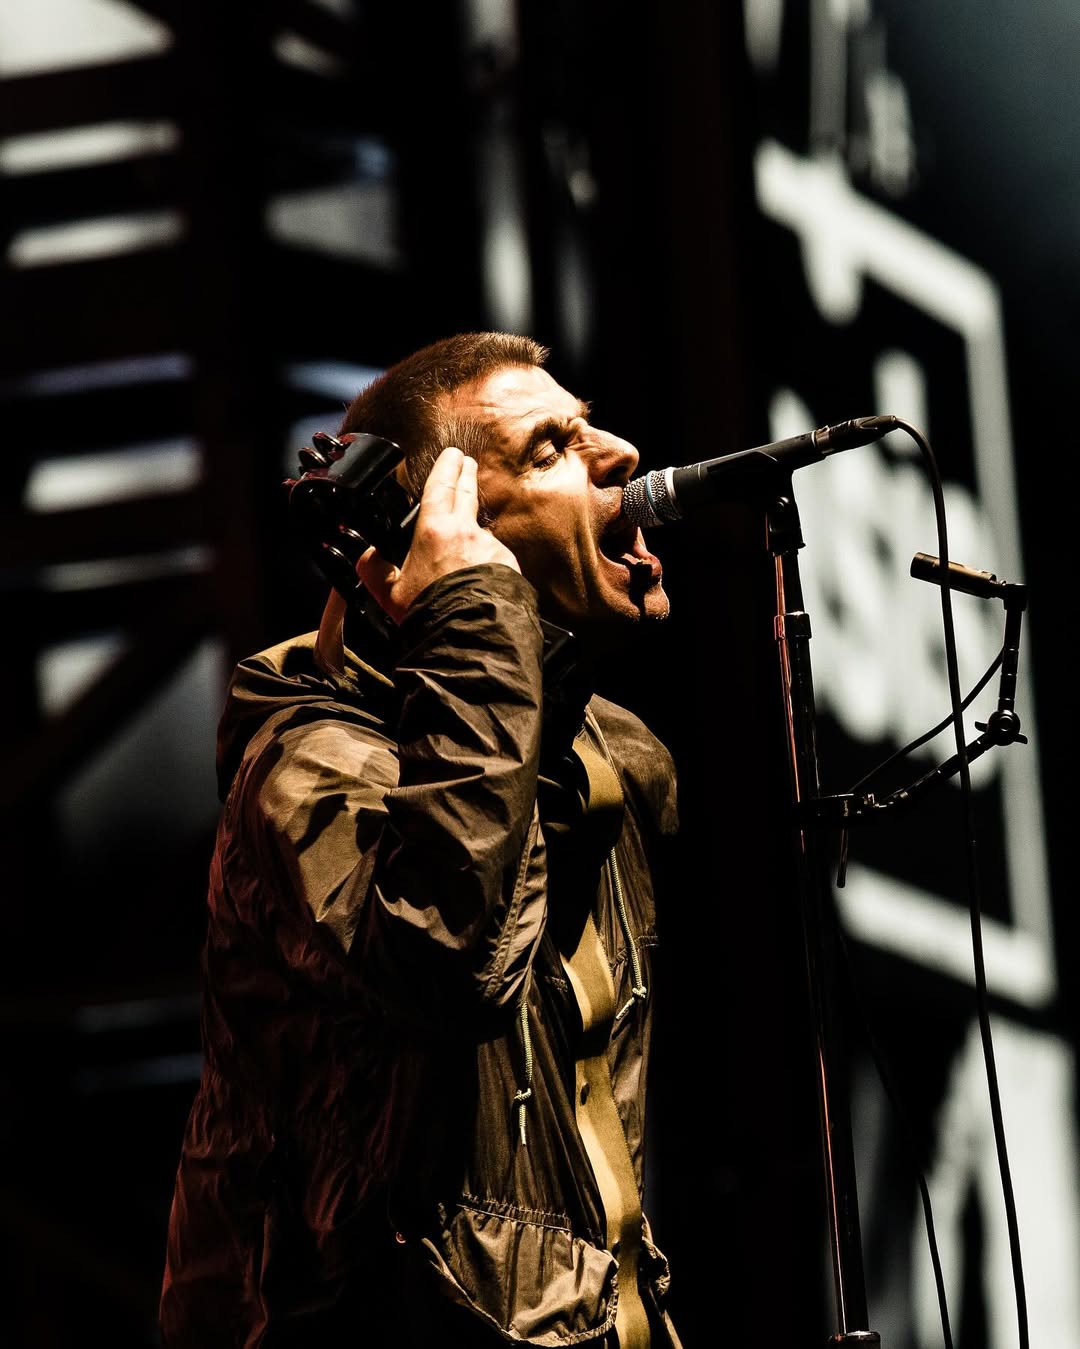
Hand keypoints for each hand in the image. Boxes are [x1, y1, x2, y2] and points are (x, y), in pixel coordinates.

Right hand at [355, 447, 519, 621]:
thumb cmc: (431, 613)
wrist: (471, 635)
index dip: (446, 466)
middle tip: (467, 463)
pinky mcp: (508, 566)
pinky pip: (495, 558)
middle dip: (466, 475)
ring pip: (480, 533)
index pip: (441, 486)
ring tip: (462, 547)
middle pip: (468, 493)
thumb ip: (374, 570)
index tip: (452, 454)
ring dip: (472, 534)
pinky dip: (486, 563)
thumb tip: (366, 557)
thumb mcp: (389, 594)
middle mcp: (467, 532)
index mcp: (435, 530)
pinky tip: (478, 578)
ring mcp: (491, 548)